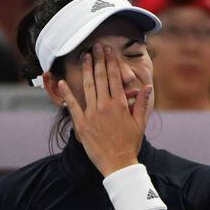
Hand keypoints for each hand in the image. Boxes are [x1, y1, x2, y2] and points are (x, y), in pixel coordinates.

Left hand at [58, 43, 152, 176]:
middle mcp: (106, 106)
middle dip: (98, 60)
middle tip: (95, 46)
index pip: (114, 78)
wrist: (118, 163)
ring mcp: (92, 114)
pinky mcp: (82, 124)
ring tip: (84, 56)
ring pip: (88, 87)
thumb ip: (142, 103)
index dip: (110, 62)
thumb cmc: (130, 143)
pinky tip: (62, 82)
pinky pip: (73, 106)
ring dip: (86, 70)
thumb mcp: (140, 123)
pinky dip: (67, 94)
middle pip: (101, 78)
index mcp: (120, 104)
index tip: (107, 50)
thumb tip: (148, 86)